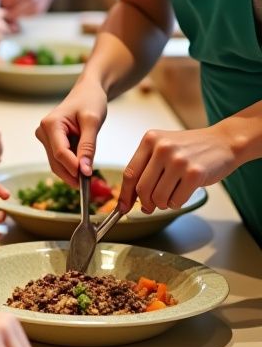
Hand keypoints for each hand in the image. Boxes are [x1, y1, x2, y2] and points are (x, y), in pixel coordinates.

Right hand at [35, 79, 108, 185]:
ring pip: (57, 164)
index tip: (87, 177)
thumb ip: (88, 146)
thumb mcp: (93, 122)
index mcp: (50, 124)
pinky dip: (72, 166)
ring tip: (89, 178)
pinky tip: (84, 168)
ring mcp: (45, 138)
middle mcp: (43, 131)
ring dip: (72, 172)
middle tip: (90, 186)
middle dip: (72, 174)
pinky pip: (60, 159)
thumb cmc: (90, 101)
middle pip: (56, 161)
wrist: (87, 92)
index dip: (73, 167)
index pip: (60, 152)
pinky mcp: (50, 142)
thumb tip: (84, 171)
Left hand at [119, 123, 239, 212]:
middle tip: (151, 205)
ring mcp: (179, 161)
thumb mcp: (164, 148)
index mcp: (150, 139)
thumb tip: (130, 199)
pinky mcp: (194, 174)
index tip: (122, 207)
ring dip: (163, 204)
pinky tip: (183, 193)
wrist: (223, 142)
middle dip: (146, 203)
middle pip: (142, 189)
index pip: (130, 174)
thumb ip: (146, 169)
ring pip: (158, 198)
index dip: (125, 195)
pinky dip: (177, 203)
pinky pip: (176, 201)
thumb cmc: (192, 148)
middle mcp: (162, 148)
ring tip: (172, 194)